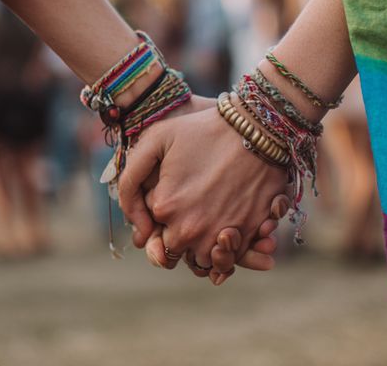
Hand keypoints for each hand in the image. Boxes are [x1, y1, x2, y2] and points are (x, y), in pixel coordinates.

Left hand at [118, 104, 288, 269]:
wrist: (255, 128)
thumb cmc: (203, 130)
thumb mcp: (156, 139)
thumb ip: (131, 178)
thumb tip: (136, 220)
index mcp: (165, 207)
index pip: (151, 229)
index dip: (159, 212)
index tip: (172, 193)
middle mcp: (190, 229)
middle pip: (174, 248)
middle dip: (178, 232)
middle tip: (191, 203)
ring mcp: (220, 236)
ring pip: (201, 258)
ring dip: (202, 244)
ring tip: (209, 213)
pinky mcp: (247, 235)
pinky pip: (230, 257)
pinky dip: (228, 247)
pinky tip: (228, 218)